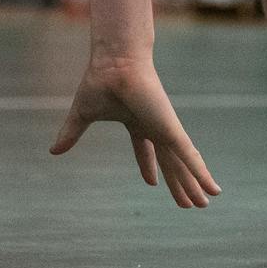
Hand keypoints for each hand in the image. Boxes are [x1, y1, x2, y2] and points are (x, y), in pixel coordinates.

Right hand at [50, 54, 220, 208]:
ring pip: (183, 165)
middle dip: (177, 183)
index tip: (152, 183)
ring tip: (204, 203)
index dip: (147, 166)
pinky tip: (213, 188)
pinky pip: (191, 158)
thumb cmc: (101, 81)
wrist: (116, 64)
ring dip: (193, 185)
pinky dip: (202, 174)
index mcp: (135, 122)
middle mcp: (154, 127)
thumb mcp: (82, 115)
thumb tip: (53, 151)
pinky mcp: (172, 131)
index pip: (144, 149)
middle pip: (168, 162)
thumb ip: (71, 134)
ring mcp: (165, 130)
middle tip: (187, 202)